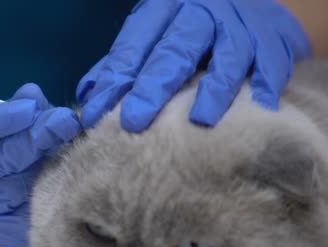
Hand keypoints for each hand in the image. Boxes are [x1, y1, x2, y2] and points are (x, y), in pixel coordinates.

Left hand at [77, 0, 311, 131]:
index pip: (132, 47)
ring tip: (199, 120)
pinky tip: (259, 108)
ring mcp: (238, 25)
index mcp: (161, 10)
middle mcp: (199, 14)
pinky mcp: (272, 39)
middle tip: (134, 121)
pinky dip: (266, 84)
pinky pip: (271, 62)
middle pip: (174, 51)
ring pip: (227, 56)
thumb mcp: (152, 33)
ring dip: (214, 88)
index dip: (113, 82)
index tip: (95, 116)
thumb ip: (122, 63)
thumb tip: (87, 97)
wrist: (247, 0)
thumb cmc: (187, 26)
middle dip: (153, 87)